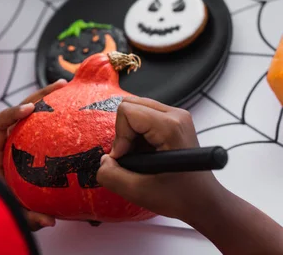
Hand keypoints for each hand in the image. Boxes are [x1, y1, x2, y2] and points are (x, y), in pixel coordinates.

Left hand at [0, 79, 67, 230]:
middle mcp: (4, 144)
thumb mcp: (14, 213)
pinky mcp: (27, 143)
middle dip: (38, 97)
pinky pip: (37, 125)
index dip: (12, 113)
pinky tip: (69, 110)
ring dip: (46, 100)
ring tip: (67, 89)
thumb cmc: (0, 206)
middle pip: (17, 112)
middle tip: (61, 86)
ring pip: (29, 115)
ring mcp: (16, 141)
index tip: (31, 109)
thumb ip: (28, 217)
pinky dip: (51, 115)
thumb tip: (49, 220)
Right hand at [96, 97, 222, 220]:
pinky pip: (143, 115)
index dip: (120, 135)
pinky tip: (146, 152)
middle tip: (132, 156)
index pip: (127, 111)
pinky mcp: (174, 120)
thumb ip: (111, 175)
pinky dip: (137, 134)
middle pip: (130, 105)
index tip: (126, 157)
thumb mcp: (138, 192)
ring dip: (130, 133)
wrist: (204, 201)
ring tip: (141, 156)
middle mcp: (176, 115)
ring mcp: (177, 116)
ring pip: (135, 108)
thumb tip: (103, 160)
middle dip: (123, 132)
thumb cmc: (180, 197)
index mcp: (171, 127)